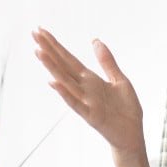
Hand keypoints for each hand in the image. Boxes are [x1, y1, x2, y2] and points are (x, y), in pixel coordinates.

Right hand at [32, 27, 144, 155]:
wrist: (133, 135)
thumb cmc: (126, 110)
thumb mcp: (120, 80)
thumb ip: (107, 62)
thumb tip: (95, 40)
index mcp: (91, 80)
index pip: (69, 59)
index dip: (56, 45)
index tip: (41, 31)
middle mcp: (84, 89)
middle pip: (63, 66)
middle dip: (49, 50)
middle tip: (34, 34)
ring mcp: (86, 102)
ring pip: (65, 82)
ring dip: (52, 67)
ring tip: (39, 52)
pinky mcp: (91, 116)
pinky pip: (76, 104)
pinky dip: (65, 93)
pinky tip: (54, 82)